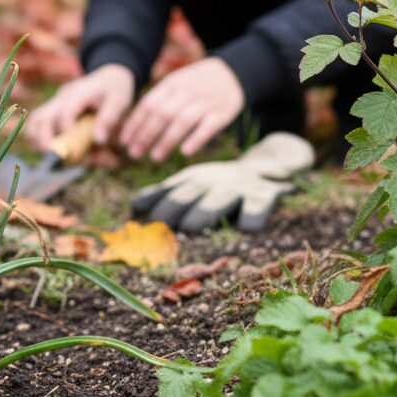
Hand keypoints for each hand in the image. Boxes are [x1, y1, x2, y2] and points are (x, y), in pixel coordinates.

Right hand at [26, 65, 135, 150]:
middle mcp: (62, 97)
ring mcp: (55, 103)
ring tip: (48, 155)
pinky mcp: (52, 109)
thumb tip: (98, 140)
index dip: (65, 129)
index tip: (70, 148)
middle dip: (44, 139)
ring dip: (37, 139)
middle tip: (53, 157)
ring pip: (35, 120)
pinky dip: (38, 136)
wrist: (108, 76)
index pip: (66, 111)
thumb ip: (109, 119)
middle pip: (43, 116)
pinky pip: (37, 122)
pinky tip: (49, 149)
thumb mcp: (119, 101)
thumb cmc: (115, 90)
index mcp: (79, 93)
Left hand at [119, 57, 244, 161]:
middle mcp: (186, 93)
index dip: (135, 124)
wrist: (231, 73)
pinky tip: (185, 152)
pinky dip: (196, 139)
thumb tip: (133, 126)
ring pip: (182, 122)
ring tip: (155, 157)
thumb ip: (157, 101)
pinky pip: (208, 127)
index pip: (148, 104)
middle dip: (146, 135)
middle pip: (162, 114)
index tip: (124, 142)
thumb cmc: (195, 84)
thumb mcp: (174, 84)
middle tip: (134, 153)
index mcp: (170, 85)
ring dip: (167, 141)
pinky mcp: (221, 113)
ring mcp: (204, 103)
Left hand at [131, 132, 313, 232]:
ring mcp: (237, 189)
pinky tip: (245, 229)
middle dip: (172, 208)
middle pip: (188, 195)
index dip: (151, 201)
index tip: (134, 213)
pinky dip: (252, 217)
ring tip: (191, 227)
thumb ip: (164, 196)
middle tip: (159, 224)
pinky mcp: (264, 196)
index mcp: (191, 180)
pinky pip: (257, 208)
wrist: (264, 168)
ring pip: (219, 201)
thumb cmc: (217, 185)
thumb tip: (131, 209)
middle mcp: (211, 182)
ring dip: (204, 212)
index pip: (166, 191)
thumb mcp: (190, 184)